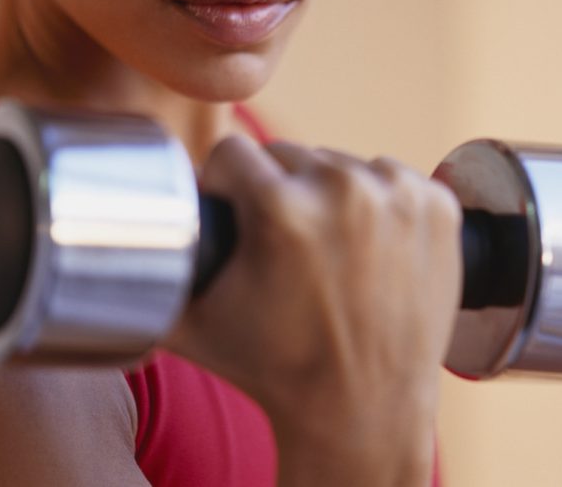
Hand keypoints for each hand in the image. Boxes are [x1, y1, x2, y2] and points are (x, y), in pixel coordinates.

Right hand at [166, 136, 461, 486]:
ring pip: (338, 162)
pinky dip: (375, 201)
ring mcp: (398, 194)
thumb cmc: (274, 367)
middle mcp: (345, 190)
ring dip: (326, 195)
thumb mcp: (191, 324)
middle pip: (288, 154)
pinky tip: (368, 246)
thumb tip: (125, 232)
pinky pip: (386, 175)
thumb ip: (151, 270)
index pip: (233, 152)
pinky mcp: (436, 204)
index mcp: (282, 210)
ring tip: (326, 248)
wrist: (364, 409)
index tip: (235, 211)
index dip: (225, 183)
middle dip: (276, 190)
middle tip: (283, 242)